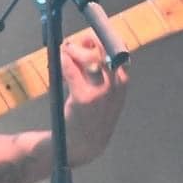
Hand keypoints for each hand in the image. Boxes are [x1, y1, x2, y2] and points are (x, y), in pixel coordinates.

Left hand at [59, 31, 128, 166]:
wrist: (86, 143)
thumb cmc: (92, 114)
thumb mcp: (105, 93)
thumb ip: (100, 71)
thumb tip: (86, 44)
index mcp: (122, 82)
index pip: (118, 50)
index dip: (102, 39)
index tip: (88, 39)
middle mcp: (115, 86)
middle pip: (103, 51)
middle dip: (87, 42)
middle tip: (73, 44)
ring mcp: (100, 92)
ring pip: (88, 58)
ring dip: (73, 50)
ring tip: (65, 51)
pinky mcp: (83, 98)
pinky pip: (71, 70)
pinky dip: (63, 61)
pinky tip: (59, 59)